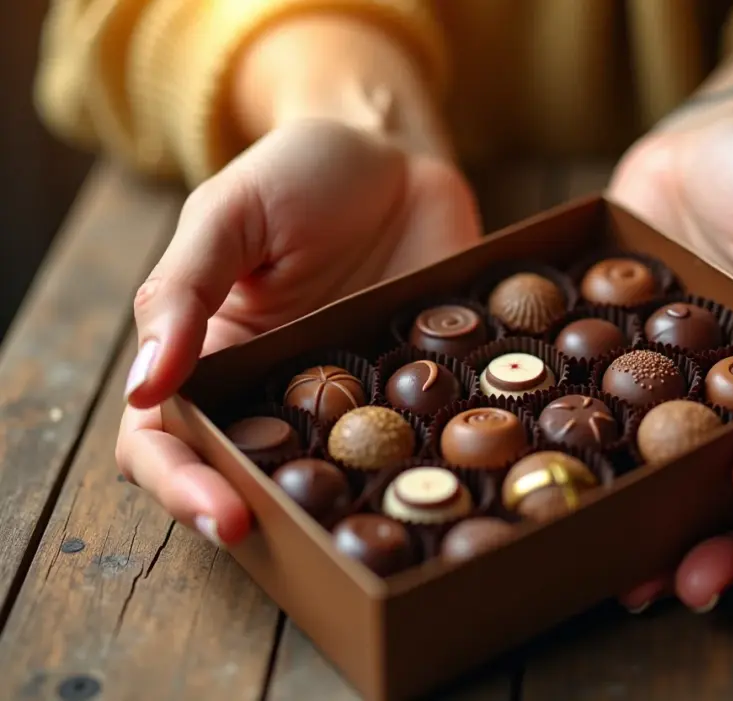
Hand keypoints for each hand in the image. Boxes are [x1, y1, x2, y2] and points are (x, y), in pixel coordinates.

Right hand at [116, 121, 481, 544]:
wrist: (395, 155)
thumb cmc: (299, 173)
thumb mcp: (229, 213)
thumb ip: (184, 290)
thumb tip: (143, 386)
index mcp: (207, 353)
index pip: (167, 438)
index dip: (183, 484)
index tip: (225, 515)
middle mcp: (270, 388)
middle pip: (243, 473)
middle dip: (258, 516)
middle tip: (292, 542)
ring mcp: (346, 395)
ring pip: (325, 472)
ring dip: (332, 504)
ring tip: (357, 530)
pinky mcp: (410, 386)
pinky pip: (407, 435)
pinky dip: (412, 461)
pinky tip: (430, 477)